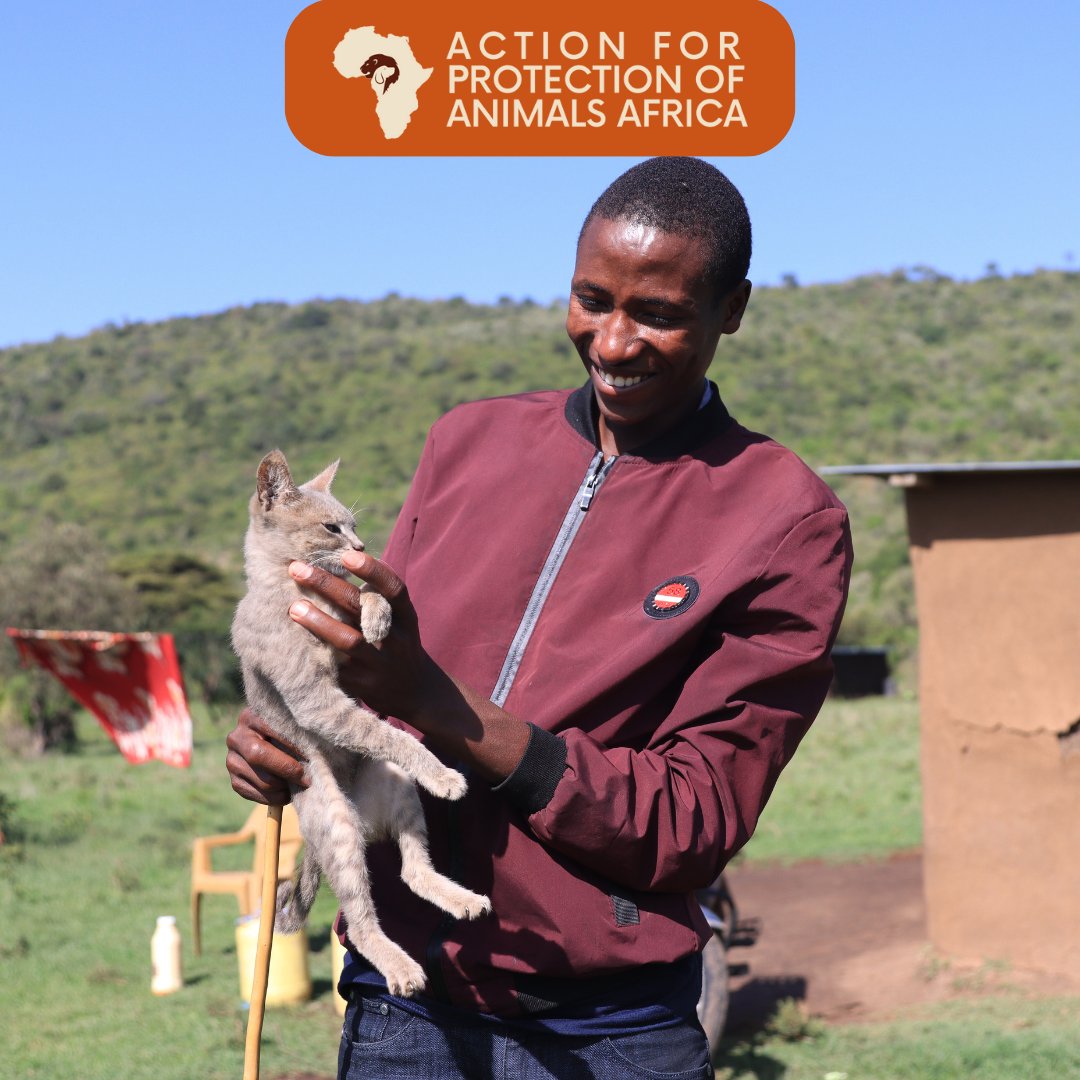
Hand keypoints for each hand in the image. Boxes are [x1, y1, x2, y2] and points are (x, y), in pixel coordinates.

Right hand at [225, 707, 307, 804]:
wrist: (269, 743)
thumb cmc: (288, 732)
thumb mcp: (290, 724)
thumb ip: (297, 731)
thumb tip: (314, 748)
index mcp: (250, 716)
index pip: (270, 730)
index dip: (292, 744)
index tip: (311, 755)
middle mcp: (236, 737)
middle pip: (258, 754)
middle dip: (286, 768)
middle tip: (306, 778)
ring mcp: (232, 759)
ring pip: (260, 779)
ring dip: (283, 787)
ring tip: (299, 786)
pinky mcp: (233, 780)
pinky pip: (254, 794)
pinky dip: (274, 798)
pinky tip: (286, 793)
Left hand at [288, 552, 530, 780]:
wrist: (416, 692)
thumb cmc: (397, 642)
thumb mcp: (400, 620)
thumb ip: (376, 598)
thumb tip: (331, 564)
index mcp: (407, 618)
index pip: (395, 589)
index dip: (373, 571)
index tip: (347, 556)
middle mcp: (396, 640)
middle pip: (360, 608)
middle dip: (327, 585)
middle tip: (297, 569)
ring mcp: (379, 664)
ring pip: (347, 640)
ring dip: (318, 622)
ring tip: (293, 607)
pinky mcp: (361, 685)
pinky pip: (334, 665)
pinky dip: (315, 651)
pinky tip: (292, 640)